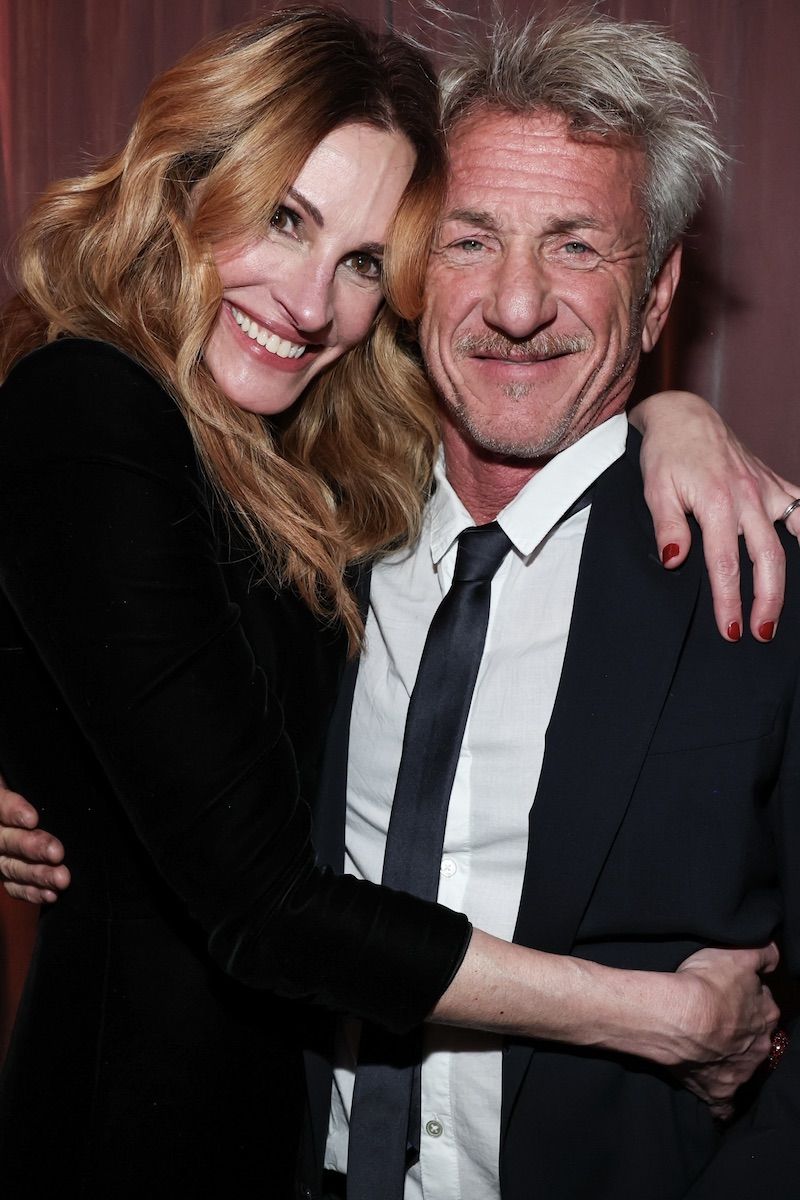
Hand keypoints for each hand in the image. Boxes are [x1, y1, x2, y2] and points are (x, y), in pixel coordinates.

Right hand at [0, 782, 69, 902]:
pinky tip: (50, 895)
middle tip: (57, 852)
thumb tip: (44, 776)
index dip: (12, 810)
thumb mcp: (18, 775)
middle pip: (5, 839)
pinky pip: (13, 884)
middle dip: (31, 847)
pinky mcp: (5, 868)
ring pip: (11, 865)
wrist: (16, 806)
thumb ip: (20, 787)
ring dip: (37, 875)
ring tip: (62, 879)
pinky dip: (31, 891)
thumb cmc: (22, 781)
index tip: (32, 818)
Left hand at [632, 392, 799, 641]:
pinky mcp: (773, 482)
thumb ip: (668, 526)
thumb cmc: (666, 453)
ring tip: (783, 608)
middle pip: (768, 559)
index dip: (730, 601)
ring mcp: (765, 490)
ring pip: (790, 539)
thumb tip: (673, 560)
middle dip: (767, 600)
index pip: (726, 564)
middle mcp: (748, 497)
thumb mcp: (655, 489)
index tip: (731, 629)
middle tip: (760, 633)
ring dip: (789, 576)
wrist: (683, 416)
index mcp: (717, 502)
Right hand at [669, 943, 779, 1119]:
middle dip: (743, 1032)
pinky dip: (722, 1105)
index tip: (728, 993)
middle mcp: (760, 1046)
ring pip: (744, 1067)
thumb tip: (773, 958)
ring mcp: (741, 1072)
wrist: (677, 1018)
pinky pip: (724, 1105)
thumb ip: (762, 953)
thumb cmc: (706, 983)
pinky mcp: (719, 1091)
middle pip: (755, 1037)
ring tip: (710, 1051)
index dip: (745, 997)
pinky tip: (717, 1103)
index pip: (762, 1004)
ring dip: (733, 1061)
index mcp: (766, 1014)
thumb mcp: (738, 953)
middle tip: (719, 1021)